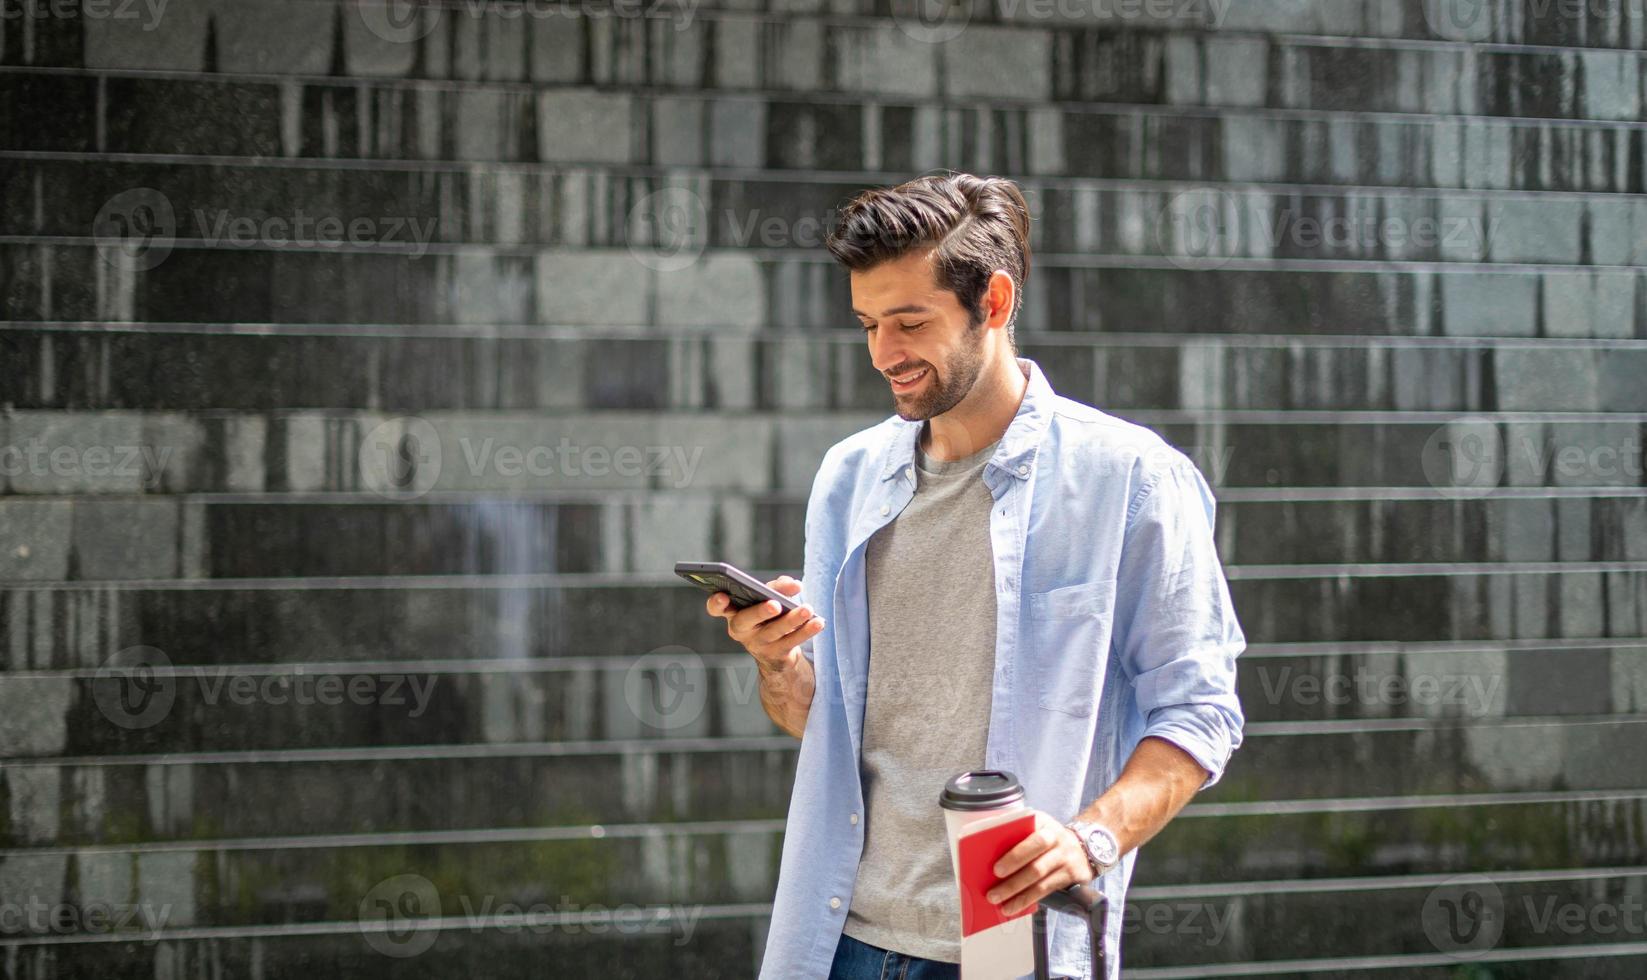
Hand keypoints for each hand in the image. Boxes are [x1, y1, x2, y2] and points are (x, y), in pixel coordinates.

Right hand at [705, 575, 823, 673]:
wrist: (776, 652)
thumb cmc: (768, 615)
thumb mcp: (770, 597)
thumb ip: (778, 586)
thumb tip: (792, 584)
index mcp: (733, 612)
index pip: (717, 608)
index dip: (716, 603)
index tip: (723, 595)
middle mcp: (741, 630)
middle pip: (746, 620)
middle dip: (759, 611)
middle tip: (774, 604)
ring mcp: (758, 645)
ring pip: (774, 631)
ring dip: (791, 620)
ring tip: (807, 609)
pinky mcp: (776, 656)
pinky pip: (791, 642)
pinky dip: (806, 631)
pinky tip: (818, 622)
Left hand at [985, 810, 1094, 915]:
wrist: (1085, 844)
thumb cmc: (1048, 837)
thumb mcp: (1035, 827)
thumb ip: (1016, 835)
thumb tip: (987, 854)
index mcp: (1043, 823)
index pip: (1029, 839)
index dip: (1014, 856)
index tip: (995, 870)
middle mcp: (1057, 840)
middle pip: (1035, 865)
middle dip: (1013, 882)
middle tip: (993, 893)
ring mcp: (1066, 860)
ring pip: (1040, 882)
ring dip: (1019, 896)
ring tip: (1001, 904)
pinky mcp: (1072, 876)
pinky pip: (1047, 891)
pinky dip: (1029, 900)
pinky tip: (1015, 907)